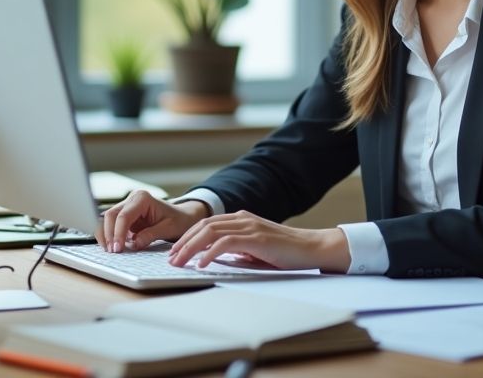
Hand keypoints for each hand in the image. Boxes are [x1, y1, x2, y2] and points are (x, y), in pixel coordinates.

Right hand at [97, 190, 208, 251]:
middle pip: (111, 215)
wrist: (183, 217)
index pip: (124, 216)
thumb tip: (134, 244)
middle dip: (108, 234)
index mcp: (143, 198)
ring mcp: (127, 207)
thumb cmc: (178, 220)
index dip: (118, 233)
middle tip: (112, 252)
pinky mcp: (125, 216)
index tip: (117, 248)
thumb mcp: (168, 228)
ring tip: (110, 251)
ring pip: (107, 219)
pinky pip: (112, 225)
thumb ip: (151, 235)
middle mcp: (132, 199)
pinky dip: (110, 235)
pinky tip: (113, 246)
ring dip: (106, 235)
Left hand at [167, 211, 350, 273]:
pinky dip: (210, 253)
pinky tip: (202, 263)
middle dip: (183, 242)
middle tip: (170, 258)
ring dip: (191, 248)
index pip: (206, 224)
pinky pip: (226, 242)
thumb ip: (237, 250)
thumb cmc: (286, 252)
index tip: (175, 251)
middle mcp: (242, 219)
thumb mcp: (256, 250)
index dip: (187, 237)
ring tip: (179, 262)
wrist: (312, 248)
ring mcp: (249, 226)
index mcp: (241, 219)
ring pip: (210, 232)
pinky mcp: (256, 238)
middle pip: (203, 226)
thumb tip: (216, 258)